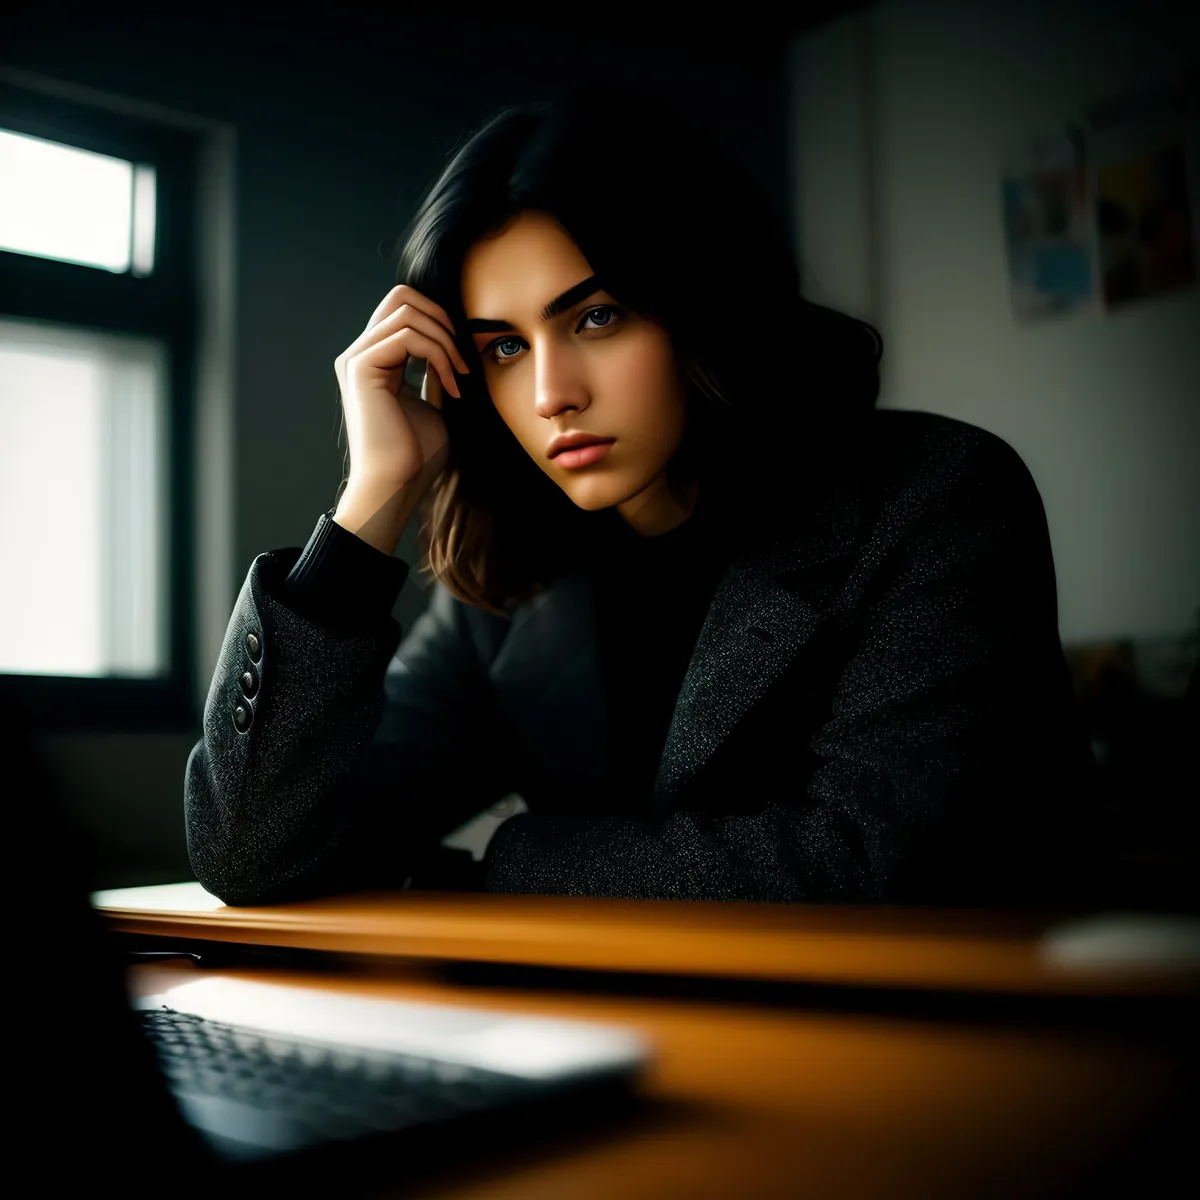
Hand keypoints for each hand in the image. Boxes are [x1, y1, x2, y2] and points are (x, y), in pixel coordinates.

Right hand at [333, 284, 469, 503]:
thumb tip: (450, 344)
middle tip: (462, 360)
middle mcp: (361, 353)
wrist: (397, 485)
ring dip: (445, 341)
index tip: (462, 360)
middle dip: (442, 320)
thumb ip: (434, 371)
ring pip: (407, 312)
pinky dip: (437, 355)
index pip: (405, 308)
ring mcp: (357, 358)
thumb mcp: (433, 403)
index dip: (440, 322)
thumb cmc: (417, 456)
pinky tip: (451, 385)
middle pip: (401, 296)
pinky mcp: (361, 367)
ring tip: (459, 376)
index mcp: (376, 359)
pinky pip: (407, 335)